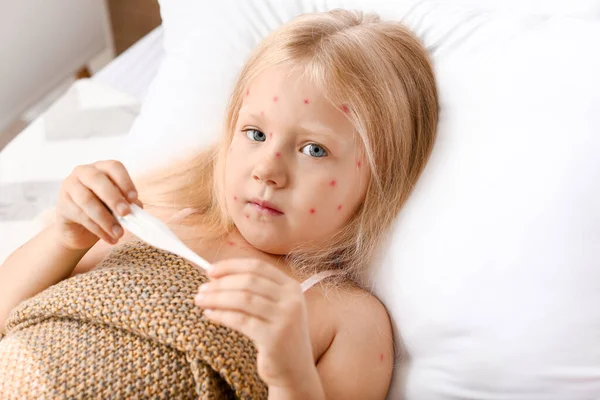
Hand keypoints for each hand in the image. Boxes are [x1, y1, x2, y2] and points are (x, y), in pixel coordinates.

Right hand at [55, 160, 143, 249]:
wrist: (79, 230)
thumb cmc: (104, 211)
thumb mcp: (118, 206)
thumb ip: (128, 204)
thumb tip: (136, 208)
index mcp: (102, 168)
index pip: (114, 167)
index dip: (125, 181)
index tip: (133, 198)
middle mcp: (84, 172)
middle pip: (98, 180)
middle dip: (114, 198)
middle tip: (125, 213)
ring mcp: (70, 186)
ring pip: (87, 200)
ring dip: (106, 219)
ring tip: (119, 233)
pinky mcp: (62, 204)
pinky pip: (81, 216)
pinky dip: (98, 229)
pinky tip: (109, 238)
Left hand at [194, 259, 314, 387]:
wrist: (295, 371)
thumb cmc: (276, 336)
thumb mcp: (273, 309)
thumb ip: (254, 291)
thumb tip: (215, 276)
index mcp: (291, 287)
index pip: (257, 267)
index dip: (231, 266)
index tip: (210, 271)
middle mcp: (292, 299)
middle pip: (249, 281)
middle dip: (221, 283)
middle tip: (202, 289)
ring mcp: (285, 318)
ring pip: (243, 299)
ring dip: (217, 298)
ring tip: (200, 300)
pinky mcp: (274, 337)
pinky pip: (241, 320)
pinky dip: (221, 315)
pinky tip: (209, 314)